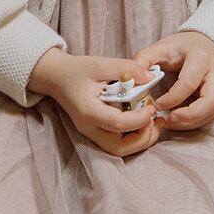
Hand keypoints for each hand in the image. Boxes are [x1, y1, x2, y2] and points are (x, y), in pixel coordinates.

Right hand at [30, 48, 163, 157]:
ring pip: (120, 149)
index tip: (153, 106)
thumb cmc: (77, 70)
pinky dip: (134, 137)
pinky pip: (118, 143)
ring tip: (153, 122)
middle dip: (144, 138)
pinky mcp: (96, 133)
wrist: (57, 78)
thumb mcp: (100, 63)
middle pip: (120, 147)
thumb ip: (126, 68)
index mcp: (88, 111)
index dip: (140, 118)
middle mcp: (89, 128)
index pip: (118, 124)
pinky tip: (143, 122)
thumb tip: (150, 76)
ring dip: (141, 140)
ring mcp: (92, 133)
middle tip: (156, 120)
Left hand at [133, 31, 213, 131]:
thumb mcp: (162, 47)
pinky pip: (210, 114)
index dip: (172, 98)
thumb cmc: (181, 47)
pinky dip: (194, 121)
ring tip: (170, 122)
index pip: (188, 83)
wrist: (205, 44)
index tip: (156, 105)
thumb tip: (131, 80)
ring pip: (212, 112)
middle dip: (188, 117)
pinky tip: (178, 120)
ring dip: (190, 122)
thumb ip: (144, 60)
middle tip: (168, 121)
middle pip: (210, 102)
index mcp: (201, 57)